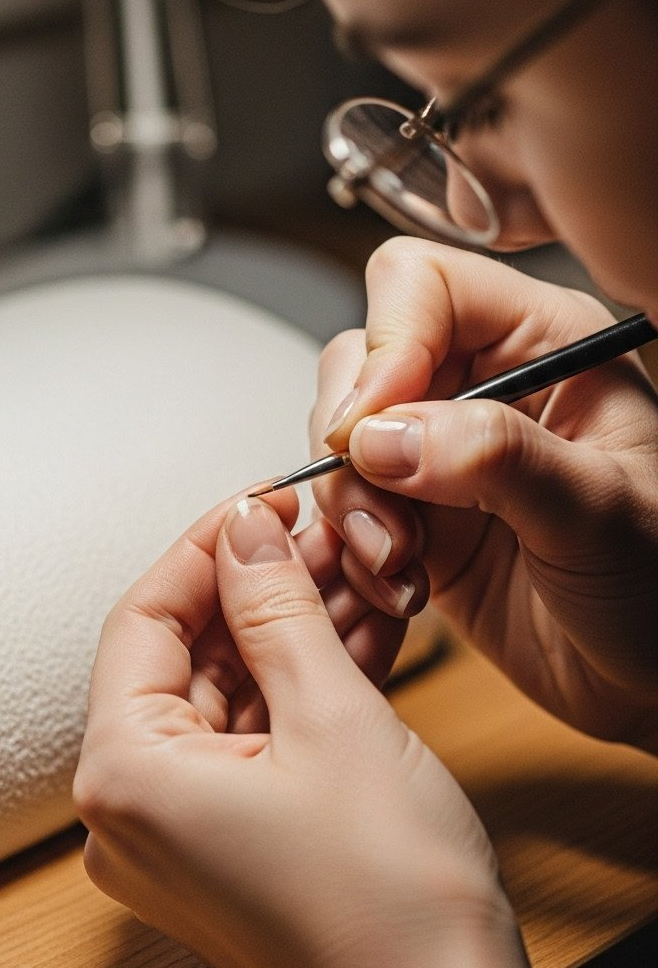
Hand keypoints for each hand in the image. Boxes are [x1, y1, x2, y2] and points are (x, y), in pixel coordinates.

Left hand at [75, 491, 508, 967]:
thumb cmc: (390, 897)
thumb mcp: (332, 713)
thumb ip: (276, 607)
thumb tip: (245, 528)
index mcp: (124, 776)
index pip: (144, 619)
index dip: (208, 548)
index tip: (265, 501)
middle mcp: (130, 816)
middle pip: (185, 659)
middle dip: (259, 589)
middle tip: (325, 532)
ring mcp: (179, 841)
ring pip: (228, 700)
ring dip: (289, 636)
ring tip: (356, 572)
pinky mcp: (228, 854)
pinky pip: (252, 747)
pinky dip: (299, 693)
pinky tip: (355, 636)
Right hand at [312, 237, 657, 747]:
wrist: (655, 681)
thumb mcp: (599, 512)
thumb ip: (496, 458)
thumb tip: (384, 433)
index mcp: (544, 345)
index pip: (424, 286)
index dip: (387, 345)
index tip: (370, 425)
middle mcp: (484, 388)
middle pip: (361, 359)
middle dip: (352, 439)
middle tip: (385, 508)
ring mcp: (442, 456)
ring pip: (341, 442)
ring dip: (351, 507)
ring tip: (402, 562)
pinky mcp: (416, 521)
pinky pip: (343, 513)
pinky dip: (351, 553)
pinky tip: (402, 590)